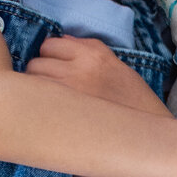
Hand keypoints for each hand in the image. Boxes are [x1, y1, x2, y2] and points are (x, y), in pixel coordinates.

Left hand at [26, 37, 169, 115]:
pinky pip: (36, 101)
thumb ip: (89, 50)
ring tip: (51, 102)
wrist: (145, 136)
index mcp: (94, 55)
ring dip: (36, 90)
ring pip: (31, 81)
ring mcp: (68, 91)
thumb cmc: (133, 104)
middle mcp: (79, 69)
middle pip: (36, 62)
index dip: (50, 57)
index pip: (51, 44)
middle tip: (52, 88)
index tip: (56, 68)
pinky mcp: (62, 113)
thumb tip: (62, 40)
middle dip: (40, 73)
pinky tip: (48, 113)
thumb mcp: (117, 67)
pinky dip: (37, 106)